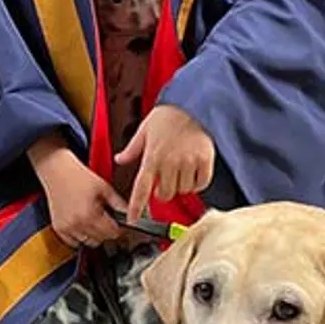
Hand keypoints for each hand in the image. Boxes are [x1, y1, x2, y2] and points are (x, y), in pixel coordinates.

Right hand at [28, 135, 125, 248]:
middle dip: (107, 231)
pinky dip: (80, 237)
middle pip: (101, 240)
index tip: (120, 223)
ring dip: (95, 235)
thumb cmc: (79, 176)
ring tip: (94, 219)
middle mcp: (77, 223)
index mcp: (90, 214)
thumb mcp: (104, 187)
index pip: (112, 233)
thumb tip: (132, 213)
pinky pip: (74, 243)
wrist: (57, 171)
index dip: (119, 228)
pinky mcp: (59, 228)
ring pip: (89, 243)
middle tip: (107, 218)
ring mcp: (66, 228)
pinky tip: (83, 223)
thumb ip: (119, 203)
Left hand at [114, 105, 214, 223]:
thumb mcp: (145, 129)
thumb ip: (133, 148)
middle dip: (164, 191)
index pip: (141, 188)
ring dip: (181, 185)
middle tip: (167, 177)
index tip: (133, 220)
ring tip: (181, 167)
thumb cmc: (169, 115)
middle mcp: (169, 161)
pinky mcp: (205, 160)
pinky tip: (194, 170)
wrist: (195, 103)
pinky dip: (198, 182)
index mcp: (152, 155)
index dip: (136, 206)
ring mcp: (188, 161)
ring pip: (183, 190)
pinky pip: (201, 184)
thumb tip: (119, 159)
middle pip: (165, 195)